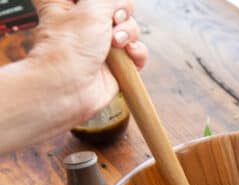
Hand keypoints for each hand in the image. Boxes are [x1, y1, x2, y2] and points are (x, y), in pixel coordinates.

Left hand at [29, 0, 147, 120]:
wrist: (68, 88)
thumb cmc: (68, 50)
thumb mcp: (90, 8)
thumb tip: (118, 1)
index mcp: (68, 4)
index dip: (105, 0)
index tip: (104, 4)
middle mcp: (85, 23)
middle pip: (118, 8)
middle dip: (121, 13)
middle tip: (113, 20)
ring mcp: (101, 44)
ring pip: (129, 29)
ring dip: (128, 33)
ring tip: (116, 43)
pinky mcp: (115, 64)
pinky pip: (136, 52)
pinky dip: (136, 52)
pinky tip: (129, 54)